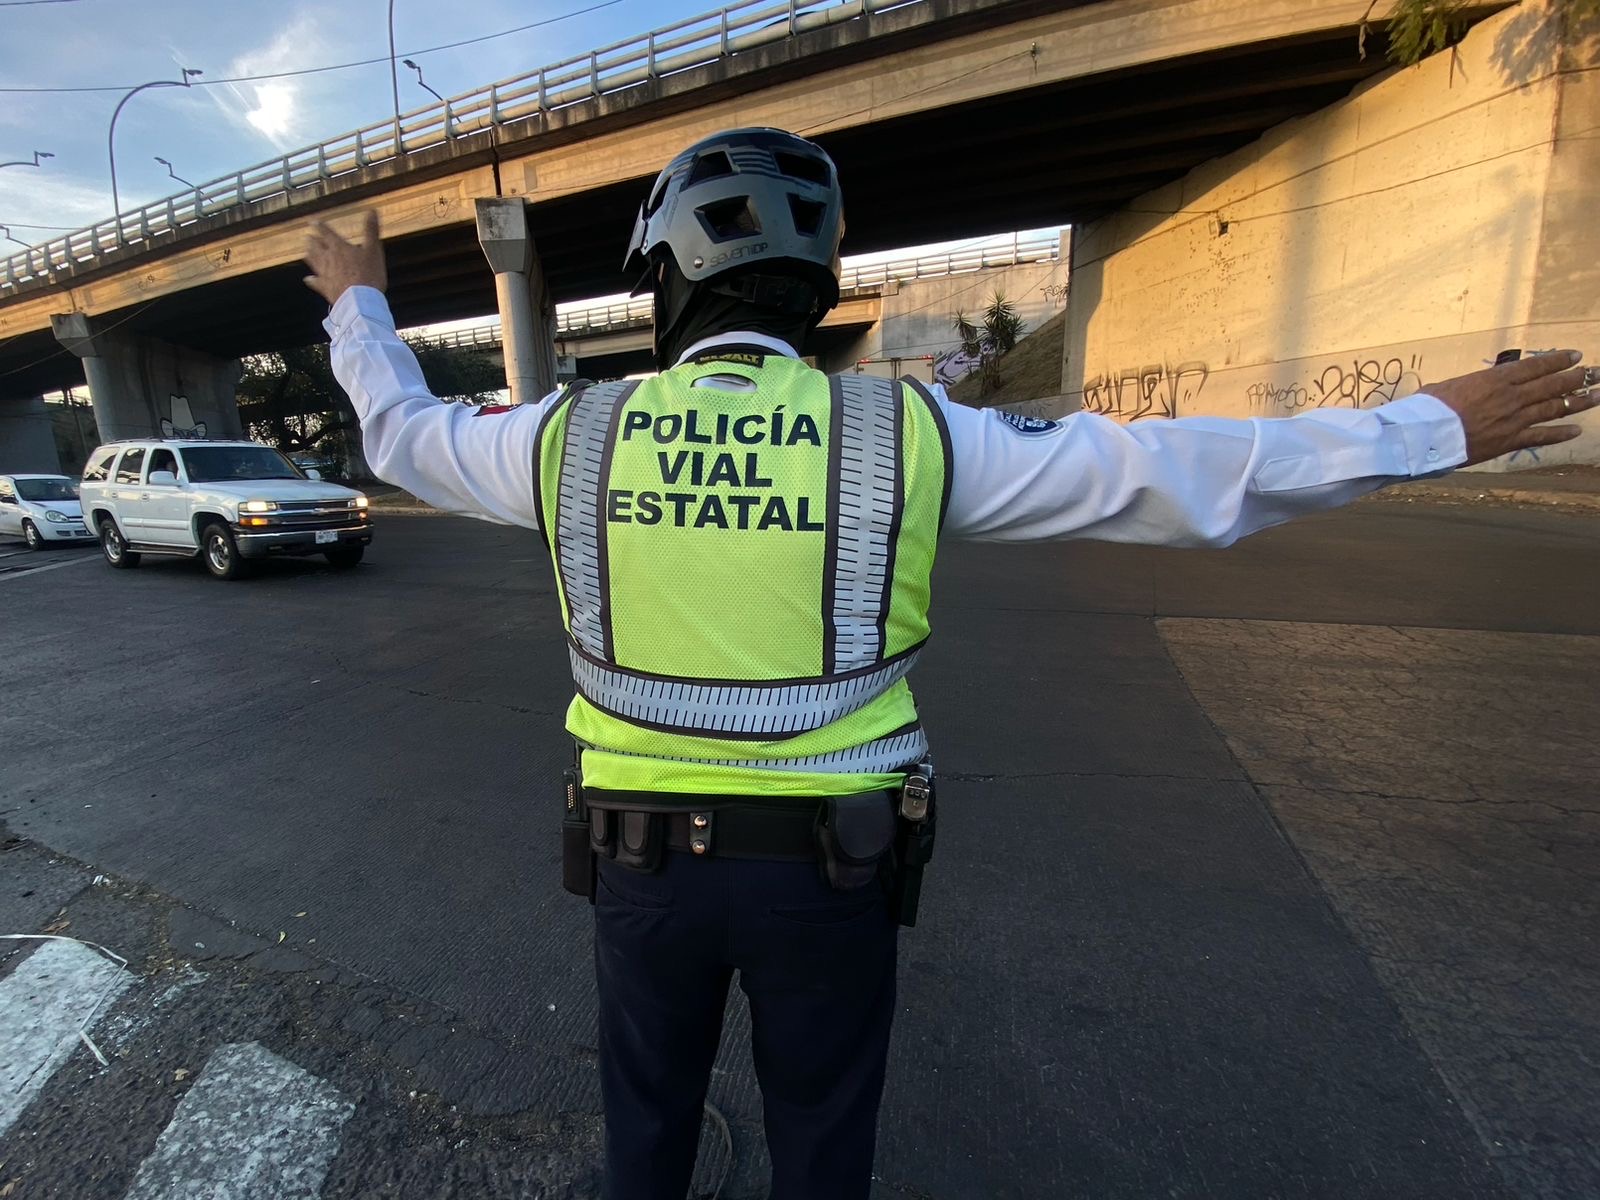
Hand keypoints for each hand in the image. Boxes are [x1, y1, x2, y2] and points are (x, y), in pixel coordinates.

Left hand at [303, 211, 386, 305]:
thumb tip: (372, 211)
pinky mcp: (325, 288)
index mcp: (339, 247)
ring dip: (309, 256)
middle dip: (312, 241)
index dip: (320, 227)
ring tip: (305, 252)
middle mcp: (328, 258)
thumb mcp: (374, 250)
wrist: (360, 300)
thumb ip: (371, 230)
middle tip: (306, 237)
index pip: (326, 233)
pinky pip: (315, 282)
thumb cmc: (369, 274)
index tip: (313, 222)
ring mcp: (324, 274)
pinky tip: (307, 279)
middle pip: (316, 247)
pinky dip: (311, 280)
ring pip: (313, 262)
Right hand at [1422, 351, 1594, 466]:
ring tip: (1598, 395)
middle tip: (1596, 373)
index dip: (1558, 361)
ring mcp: (1513, 420)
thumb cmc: (1428, 408)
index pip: (1535, 367)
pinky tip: (1577, 431)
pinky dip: (1560, 434)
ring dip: (1579, 401)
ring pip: (1554, 408)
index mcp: (1495, 380)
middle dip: (1577, 378)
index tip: (1576, 356)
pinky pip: (1541, 437)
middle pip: (1552, 385)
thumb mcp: (1449, 386)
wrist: (1424, 435)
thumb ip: (1472, 386)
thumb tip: (1475, 387)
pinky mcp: (1508, 442)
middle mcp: (1511, 397)